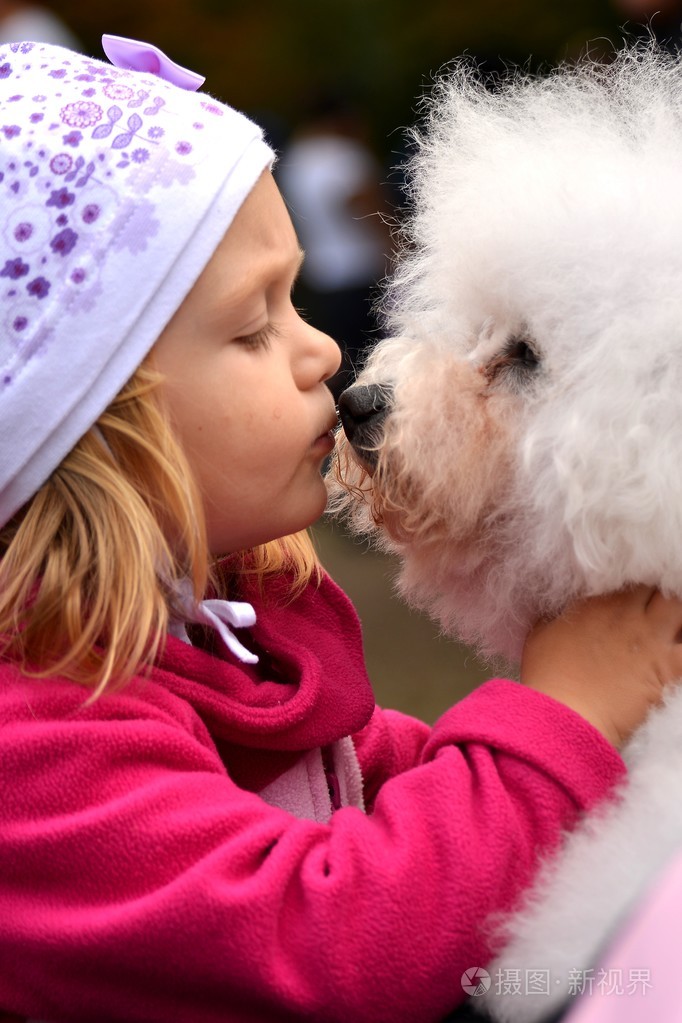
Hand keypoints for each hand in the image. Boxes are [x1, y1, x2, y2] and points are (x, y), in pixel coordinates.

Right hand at [521, 587, 681, 746]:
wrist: (563, 714)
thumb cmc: (546, 677)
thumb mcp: (539, 633)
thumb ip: (554, 615)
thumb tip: (559, 611)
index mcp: (599, 603)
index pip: (631, 582)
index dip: (636, 593)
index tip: (633, 605)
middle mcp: (629, 614)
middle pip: (661, 591)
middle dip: (662, 600)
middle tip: (656, 617)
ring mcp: (651, 640)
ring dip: (679, 621)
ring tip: (673, 633)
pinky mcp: (667, 669)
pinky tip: (679, 659)